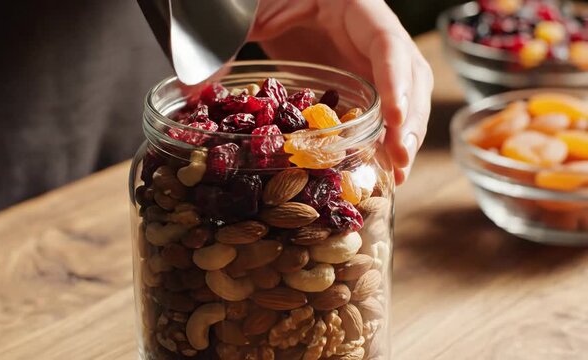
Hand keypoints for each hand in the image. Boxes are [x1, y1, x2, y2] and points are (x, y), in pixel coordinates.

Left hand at [250, 0, 433, 183]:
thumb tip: (198, 85)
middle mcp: (371, 31)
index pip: (387, 42)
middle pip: (410, 73)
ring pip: (405, 93)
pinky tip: (382, 162)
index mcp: (354, 5)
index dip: (395, 80)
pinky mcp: (360, 76)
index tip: (393, 120)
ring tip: (397, 172)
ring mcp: (369, 56)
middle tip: (400, 160)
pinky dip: (385, 134)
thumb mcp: (253, 7)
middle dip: (409, 118)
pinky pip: (381, 104)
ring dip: (405, 132)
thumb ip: (232, 34)